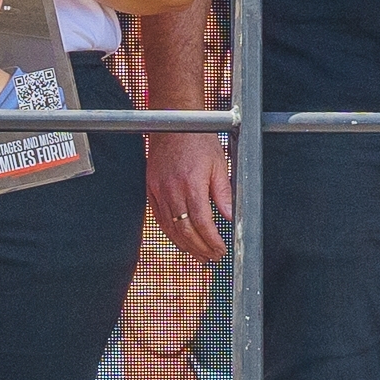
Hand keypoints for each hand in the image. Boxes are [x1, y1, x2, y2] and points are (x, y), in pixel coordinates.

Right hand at [146, 133, 232, 262]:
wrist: (174, 121)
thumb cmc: (199, 139)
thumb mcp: (219, 164)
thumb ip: (223, 193)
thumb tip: (229, 217)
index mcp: (191, 184)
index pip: (202, 223)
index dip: (212, 241)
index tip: (220, 250)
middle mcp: (172, 190)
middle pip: (185, 231)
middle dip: (200, 249)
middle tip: (212, 258)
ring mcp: (158, 191)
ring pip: (170, 228)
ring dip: (185, 246)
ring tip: (198, 256)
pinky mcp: (151, 189)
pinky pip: (159, 218)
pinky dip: (170, 233)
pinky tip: (180, 240)